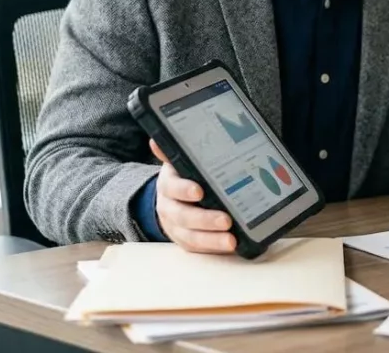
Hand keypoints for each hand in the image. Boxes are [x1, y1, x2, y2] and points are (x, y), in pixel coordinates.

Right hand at [150, 139, 236, 253]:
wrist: (169, 199)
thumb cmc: (183, 177)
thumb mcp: (178, 163)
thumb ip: (172, 153)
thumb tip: (156, 139)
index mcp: (168, 184)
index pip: (173, 187)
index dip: (184, 190)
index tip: (199, 191)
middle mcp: (169, 207)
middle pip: (183, 216)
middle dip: (204, 219)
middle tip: (226, 220)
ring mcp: (176, 227)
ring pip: (191, 236)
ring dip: (212, 240)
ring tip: (232, 241)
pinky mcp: (185, 240)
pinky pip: (198, 248)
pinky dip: (213, 248)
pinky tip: (231, 247)